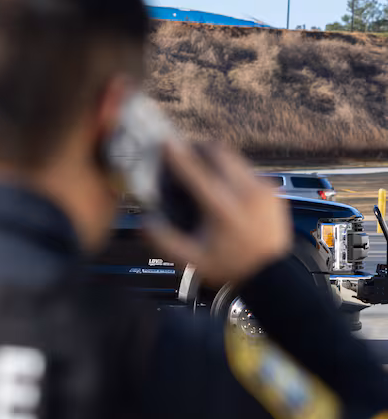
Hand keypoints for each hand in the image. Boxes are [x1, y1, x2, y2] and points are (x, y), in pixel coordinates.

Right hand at [145, 142, 291, 286]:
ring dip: (215, 158)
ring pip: (234, 158)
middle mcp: (246, 192)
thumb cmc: (229, 268)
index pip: (196, 173)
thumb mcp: (191, 261)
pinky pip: (247, 170)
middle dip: (199, 148)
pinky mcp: (273, 190)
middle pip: (219, 152)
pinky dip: (231, 172)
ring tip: (201, 167)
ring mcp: (263, 189)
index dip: (178, 156)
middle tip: (184, 152)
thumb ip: (164, 240)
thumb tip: (145, 221)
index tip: (166, 142)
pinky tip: (222, 186)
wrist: (273, 276)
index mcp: (224, 209)